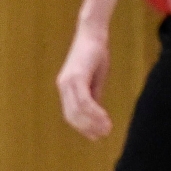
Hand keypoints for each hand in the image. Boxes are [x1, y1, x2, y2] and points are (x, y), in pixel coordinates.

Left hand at [55, 25, 113, 140]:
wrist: (93, 34)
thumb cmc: (95, 54)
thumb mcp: (95, 79)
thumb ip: (93, 95)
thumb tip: (95, 114)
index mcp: (66, 88)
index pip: (71, 115)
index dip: (82, 127)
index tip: (96, 136)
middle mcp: (64, 87)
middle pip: (72, 116)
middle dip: (88, 128)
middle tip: (103, 135)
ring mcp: (68, 82)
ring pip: (78, 111)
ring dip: (93, 123)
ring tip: (107, 129)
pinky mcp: (76, 77)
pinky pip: (84, 101)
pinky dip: (94, 113)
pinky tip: (105, 118)